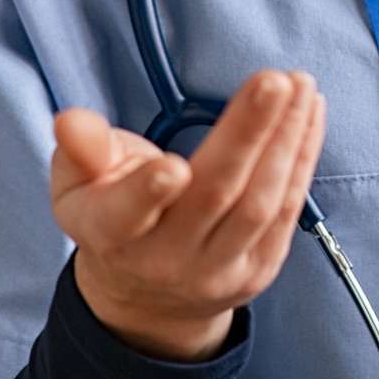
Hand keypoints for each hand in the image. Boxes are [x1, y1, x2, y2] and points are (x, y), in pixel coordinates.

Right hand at [48, 69, 326, 361]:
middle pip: (214, 195)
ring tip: (300, 87)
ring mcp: (218, 269)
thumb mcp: (79, 186)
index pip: (127, 215)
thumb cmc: (114, 217)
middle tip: (273, 82)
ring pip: (259, 203)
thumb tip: (70, 120)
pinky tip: (308, 116)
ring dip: (286, 140)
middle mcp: (167, 259)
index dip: (148, 192)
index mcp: (112, 234)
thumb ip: (81, 150)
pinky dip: (302, 158)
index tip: (173, 165)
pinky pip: (288, 210)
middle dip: (247, 134)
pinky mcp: (259, 268)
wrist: (148, 297)